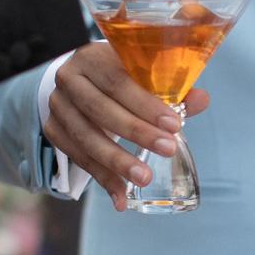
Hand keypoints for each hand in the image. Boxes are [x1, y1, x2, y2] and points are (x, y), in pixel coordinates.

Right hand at [45, 43, 209, 209]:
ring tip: (145, 178)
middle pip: (100, 109)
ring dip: (116, 162)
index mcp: (93, 57)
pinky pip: (78, 159)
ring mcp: (58, 106)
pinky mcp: (53, 130)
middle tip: (167, 150)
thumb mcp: (142, 74)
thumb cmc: (120, 77)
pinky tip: (121, 197)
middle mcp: (69, 79)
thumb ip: (171, 87)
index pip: (118, 80)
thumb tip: (201, 99)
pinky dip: (102, 179)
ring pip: (86, 138)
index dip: (145, 104)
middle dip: (136, 133)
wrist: (81, 82)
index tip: (174, 124)